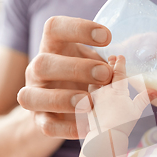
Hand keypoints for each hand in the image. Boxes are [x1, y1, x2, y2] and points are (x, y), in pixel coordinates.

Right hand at [17, 16, 113, 138]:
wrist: (63, 107)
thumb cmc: (84, 76)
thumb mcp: (96, 62)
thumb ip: (111, 62)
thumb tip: (125, 61)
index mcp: (52, 47)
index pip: (54, 28)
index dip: (78, 28)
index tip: (108, 37)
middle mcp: (37, 69)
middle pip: (42, 63)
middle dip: (75, 69)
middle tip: (106, 75)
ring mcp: (34, 96)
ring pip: (31, 96)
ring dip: (63, 99)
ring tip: (90, 103)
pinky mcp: (40, 121)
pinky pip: (47, 126)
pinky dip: (68, 128)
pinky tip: (88, 127)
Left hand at [86, 55, 155, 137]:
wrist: (105, 136)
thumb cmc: (123, 123)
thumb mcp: (136, 110)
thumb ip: (144, 98)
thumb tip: (155, 91)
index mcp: (117, 90)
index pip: (118, 72)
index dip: (119, 63)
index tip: (120, 56)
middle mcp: (104, 91)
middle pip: (105, 74)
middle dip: (109, 65)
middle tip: (111, 57)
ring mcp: (94, 98)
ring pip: (94, 82)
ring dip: (97, 76)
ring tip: (100, 72)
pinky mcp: (87, 106)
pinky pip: (87, 94)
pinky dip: (90, 89)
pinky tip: (91, 90)